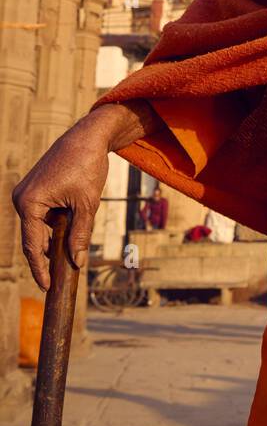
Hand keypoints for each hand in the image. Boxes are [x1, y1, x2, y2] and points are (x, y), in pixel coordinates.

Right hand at [11, 101, 158, 290]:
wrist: (86, 138)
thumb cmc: (86, 167)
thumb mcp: (86, 205)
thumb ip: (80, 235)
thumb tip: (76, 263)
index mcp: (29, 203)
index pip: (33, 245)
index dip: (40, 268)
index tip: (46, 287)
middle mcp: (21, 199)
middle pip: (33, 238)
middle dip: (47, 256)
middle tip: (60, 278)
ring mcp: (25, 193)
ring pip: (38, 227)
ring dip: (53, 239)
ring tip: (68, 255)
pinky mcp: (33, 189)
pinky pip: (40, 216)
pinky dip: (53, 226)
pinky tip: (67, 233)